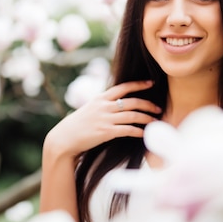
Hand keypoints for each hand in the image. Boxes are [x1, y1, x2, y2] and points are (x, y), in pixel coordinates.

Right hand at [44, 80, 161, 160]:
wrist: (64, 138)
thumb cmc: (76, 126)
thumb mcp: (89, 109)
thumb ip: (102, 105)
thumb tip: (115, 104)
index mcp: (100, 98)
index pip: (123, 87)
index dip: (138, 84)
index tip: (150, 83)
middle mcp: (104, 106)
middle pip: (132, 101)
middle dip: (148, 104)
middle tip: (158, 108)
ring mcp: (105, 119)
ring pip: (132, 115)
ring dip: (146, 118)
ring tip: (155, 121)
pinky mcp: (106, 132)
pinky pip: (127, 130)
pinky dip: (138, 131)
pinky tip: (144, 133)